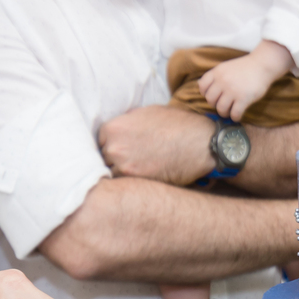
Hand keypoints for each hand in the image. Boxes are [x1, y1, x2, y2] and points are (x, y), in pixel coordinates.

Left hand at [98, 105, 214, 185]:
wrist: (199, 143)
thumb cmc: (177, 125)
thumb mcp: (147, 112)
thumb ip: (126, 122)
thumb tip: (118, 130)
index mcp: (113, 128)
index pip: (99, 142)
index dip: (109, 146)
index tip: (118, 150)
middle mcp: (114, 149)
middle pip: (103, 160)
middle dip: (113, 161)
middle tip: (127, 161)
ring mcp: (125, 168)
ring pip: (112, 175)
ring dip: (121, 174)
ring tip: (135, 171)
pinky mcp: (138, 183)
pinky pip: (126, 185)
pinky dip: (132, 183)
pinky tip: (143, 178)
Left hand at [199, 41, 293, 122]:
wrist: (262, 65)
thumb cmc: (245, 67)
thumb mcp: (226, 67)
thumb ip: (215, 76)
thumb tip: (200, 86)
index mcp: (217, 72)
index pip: (202, 87)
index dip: (205, 94)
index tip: (213, 96)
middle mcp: (223, 81)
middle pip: (210, 100)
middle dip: (215, 105)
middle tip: (222, 105)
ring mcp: (232, 91)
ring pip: (221, 109)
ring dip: (224, 113)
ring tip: (229, 112)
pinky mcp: (243, 99)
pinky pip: (234, 114)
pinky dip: (235, 117)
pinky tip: (237, 115)